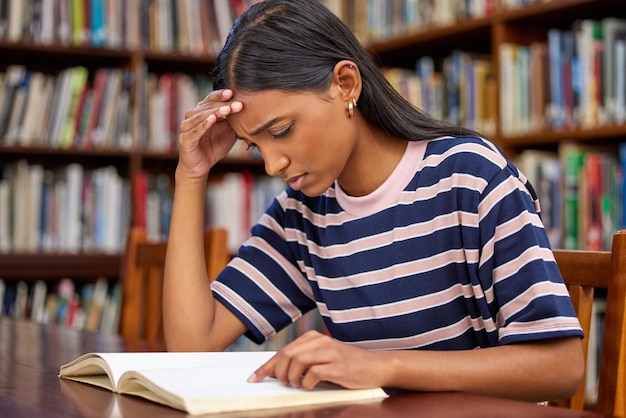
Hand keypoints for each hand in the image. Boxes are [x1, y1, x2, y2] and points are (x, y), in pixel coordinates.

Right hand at [177, 89, 242, 179]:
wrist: (201, 167)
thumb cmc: (214, 147)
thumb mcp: (228, 132)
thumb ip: (233, 121)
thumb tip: (246, 109)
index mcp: (202, 112)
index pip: (210, 99)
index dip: (221, 95)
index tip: (233, 92)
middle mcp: (192, 117)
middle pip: (207, 106)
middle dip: (223, 104)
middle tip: (238, 104)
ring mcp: (186, 128)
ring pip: (201, 116)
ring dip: (215, 112)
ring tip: (227, 109)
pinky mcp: (185, 140)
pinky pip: (195, 131)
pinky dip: (203, 125)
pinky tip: (212, 119)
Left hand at [247, 330, 383, 389]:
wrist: (376, 366)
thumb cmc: (347, 364)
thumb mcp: (323, 358)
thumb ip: (303, 361)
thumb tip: (277, 372)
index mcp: (314, 338)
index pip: (283, 351)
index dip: (266, 366)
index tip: (254, 378)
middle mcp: (321, 342)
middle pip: (287, 354)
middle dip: (277, 372)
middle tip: (281, 383)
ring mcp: (330, 353)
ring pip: (298, 361)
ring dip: (291, 376)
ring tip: (295, 385)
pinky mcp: (339, 367)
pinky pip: (315, 373)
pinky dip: (307, 382)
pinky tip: (309, 386)